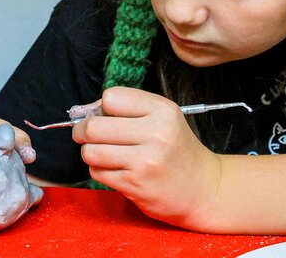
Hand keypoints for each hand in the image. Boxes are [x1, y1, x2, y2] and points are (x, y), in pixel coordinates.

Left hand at [72, 87, 221, 228]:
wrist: (201, 187)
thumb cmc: (176, 149)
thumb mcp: (164, 118)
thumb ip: (130, 109)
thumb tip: (87, 111)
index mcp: (162, 110)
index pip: (111, 98)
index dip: (102, 107)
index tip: (106, 117)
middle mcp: (155, 133)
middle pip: (95, 126)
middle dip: (83, 131)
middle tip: (88, 135)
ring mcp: (145, 161)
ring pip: (91, 151)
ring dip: (90, 152)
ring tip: (102, 153)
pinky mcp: (135, 184)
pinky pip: (97, 172)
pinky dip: (99, 170)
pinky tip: (114, 169)